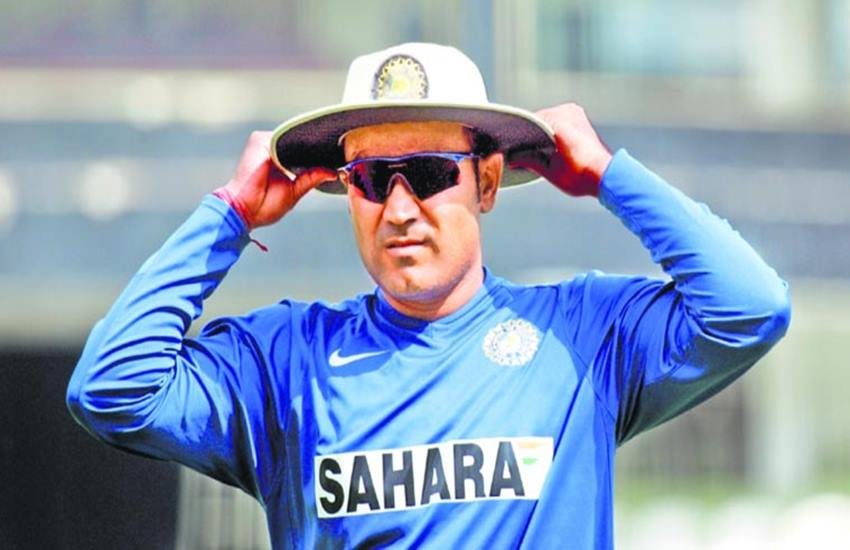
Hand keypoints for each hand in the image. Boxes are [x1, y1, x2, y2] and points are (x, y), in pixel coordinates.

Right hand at [217, 131, 336, 229]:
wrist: (244, 210)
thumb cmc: (264, 205)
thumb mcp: (295, 191)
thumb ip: (312, 178)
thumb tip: (333, 172)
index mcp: (280, 160)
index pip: (301, 152)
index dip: (316, 156)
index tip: (334, 158)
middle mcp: (271, 149)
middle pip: (298, 143)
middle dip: (313, 150)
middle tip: (334, 155)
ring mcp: (264, 143)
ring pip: (292, 139)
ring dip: (304, 147)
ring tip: (319, 156)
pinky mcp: (259, 141)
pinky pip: (282, 138)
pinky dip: (293, 145)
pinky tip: (301, 155)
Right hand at [511, 103, 611, 196]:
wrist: (607, 176)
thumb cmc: (582, 175)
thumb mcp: (550, 170)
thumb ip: (528, 161)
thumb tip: (512, 159)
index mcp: (559, 121)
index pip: (527, 122)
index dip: (517, 136)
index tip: (509, 147)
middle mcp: (567, 111)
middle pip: (536, 121)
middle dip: (527, 135)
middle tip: (516, 152)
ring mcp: (574, 113)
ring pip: (546, 121)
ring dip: (538, 134)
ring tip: (529, 152)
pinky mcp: (579, 118)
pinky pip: (556, 122)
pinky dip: (549, 132)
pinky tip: (543, 148)